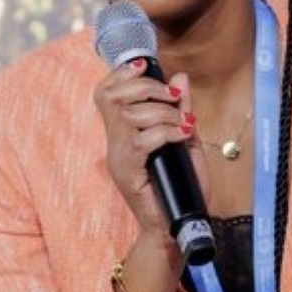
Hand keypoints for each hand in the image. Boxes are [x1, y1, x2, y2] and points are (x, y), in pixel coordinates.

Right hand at [93, 61, 209, 234]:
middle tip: (173, 98)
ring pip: (129, 116)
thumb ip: (181, 110)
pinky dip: (165, 132)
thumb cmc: (181, 187)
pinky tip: (181, 137)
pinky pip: (141, 140)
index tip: (144, 64)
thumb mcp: (186, 140)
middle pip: (113, 97)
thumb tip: (179, 78)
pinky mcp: (128, 173)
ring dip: (163, 113)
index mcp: (123, 133)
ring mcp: (119, 159)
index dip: (120, 73)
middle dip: (147, 87)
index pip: (105, 93)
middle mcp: (115, 144)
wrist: (177, 226)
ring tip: (183, 125)